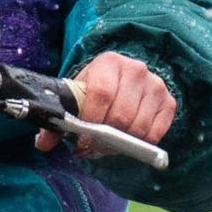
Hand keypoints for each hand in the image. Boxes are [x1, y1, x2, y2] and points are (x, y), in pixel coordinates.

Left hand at [34, 51, 173, 156]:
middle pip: (121, 115)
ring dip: (121, 144)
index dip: (90, 121)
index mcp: (109, 63)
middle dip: (104, 138)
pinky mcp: (168, 101)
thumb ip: (58, 119)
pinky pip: (155, 132)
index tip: (81, 140)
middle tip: (93, 148)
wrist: (123, 78)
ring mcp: (155, 85)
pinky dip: (140, 143)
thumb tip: (43, 143)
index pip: (101, 94)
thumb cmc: (95, 89)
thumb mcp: (76, 97)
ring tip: (108, 145)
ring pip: (138, 127)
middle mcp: (136, 70)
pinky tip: (127, 140)